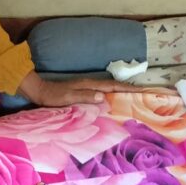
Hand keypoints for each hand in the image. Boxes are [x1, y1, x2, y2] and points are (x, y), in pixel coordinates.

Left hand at [17, 71, 146, 106]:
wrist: (40, 91)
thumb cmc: (53, 96)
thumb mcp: (69, 98)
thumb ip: (85, 96)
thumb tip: (103, 96)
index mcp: (90, 84)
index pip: (113, 86)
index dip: (128, 88)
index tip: (142, 90)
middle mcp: (91, 84)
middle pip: (115, 86)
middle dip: (130, 89)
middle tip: (145, 93)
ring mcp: (88, 87)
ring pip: (110, 88)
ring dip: (122, 91)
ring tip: (135, 97)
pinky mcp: (84, 91)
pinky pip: (103, 92)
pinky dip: (112, 95)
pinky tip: (114, 100)